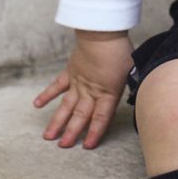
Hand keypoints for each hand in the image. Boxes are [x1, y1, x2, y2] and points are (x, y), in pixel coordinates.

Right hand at [34, 31, 133, 149]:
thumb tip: (140, 93)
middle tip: (63, 146)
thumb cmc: (120, 50)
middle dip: (72, 132)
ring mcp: (78, 82)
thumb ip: (131, 85)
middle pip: (80, 115)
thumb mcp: (132, 71)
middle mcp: (90, 91)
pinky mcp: (70, 72)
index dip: (95, 132)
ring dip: (57, 121)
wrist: (102, 33)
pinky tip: (37, 105)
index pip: (101, 117)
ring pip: (66, 106)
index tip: (88, 146)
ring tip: (48, 136)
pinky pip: (57, 86)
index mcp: (107, 93)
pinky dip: (46, 95)